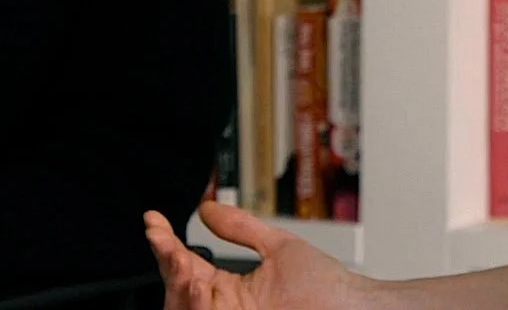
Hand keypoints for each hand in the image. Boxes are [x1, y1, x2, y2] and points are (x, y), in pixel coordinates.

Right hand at [144, 202, 373, 309]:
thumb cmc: (326, 287)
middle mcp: (224, 308)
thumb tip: (208, 208)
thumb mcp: (276, 247)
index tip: (155, 221)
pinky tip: (200, 287)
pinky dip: (197, 305)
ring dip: (179, 289)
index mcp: (228, 290)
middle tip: (170, 245)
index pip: (184, 267)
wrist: (351, 309)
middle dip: (168, 267)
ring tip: (187, 267)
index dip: (165, 244)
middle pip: (175, 292)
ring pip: (183, 309)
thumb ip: (240, 228)